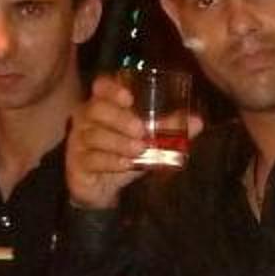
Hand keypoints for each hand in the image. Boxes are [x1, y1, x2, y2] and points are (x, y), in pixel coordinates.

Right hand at [66, 73, 200, 209]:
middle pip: (95, 109)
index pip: (101, 87)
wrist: (102, 188)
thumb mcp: (147, 140)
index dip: (112, 88)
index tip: (128, 97)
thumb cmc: (123, 155)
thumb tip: (197, 121)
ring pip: (94, 135)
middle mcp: (86, 119)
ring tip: (140, 149)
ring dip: (119, 142)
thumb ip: (168, 129)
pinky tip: (125, 163)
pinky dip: (110, 160)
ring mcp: (78, 141)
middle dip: (119, 118)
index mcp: (103, 105)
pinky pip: (91, 158)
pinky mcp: (77, 163)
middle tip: (141, 130)